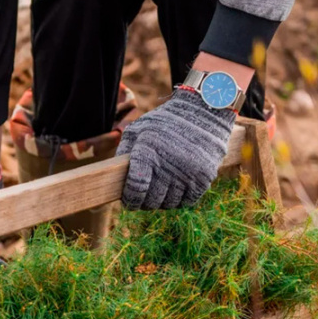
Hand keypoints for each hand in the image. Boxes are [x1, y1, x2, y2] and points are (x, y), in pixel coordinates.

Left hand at [116, 88, 235, 209]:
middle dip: (144, 201)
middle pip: (151, 201)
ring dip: (162, 201)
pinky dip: (179, 198)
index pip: (136, 190)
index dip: (130, 200)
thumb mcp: (138, 130)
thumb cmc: (164, 123)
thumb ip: (124, 153)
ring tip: (160, 187)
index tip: (129, 201)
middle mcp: (168, 166)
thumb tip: (114, 179)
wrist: (203, 114)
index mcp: (148, 153)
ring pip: (168, 204)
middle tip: (144, 195)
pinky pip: (186, 202)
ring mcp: (188, 174)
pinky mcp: (203, 179)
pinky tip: (176, 186)